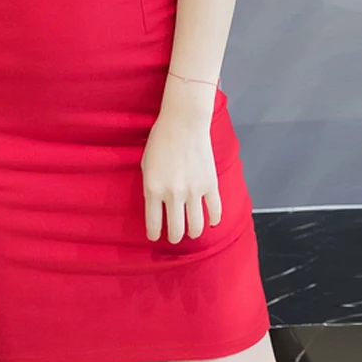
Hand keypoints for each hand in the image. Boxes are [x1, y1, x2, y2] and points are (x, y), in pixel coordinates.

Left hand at [140, 102, 221, 243]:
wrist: (183, 123)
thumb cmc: (160, 140)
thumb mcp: (146, 165)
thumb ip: (150, 187)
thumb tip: (156, 206)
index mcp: (153, 189)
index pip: (153, 223)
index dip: (154, 234)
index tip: (154, 237)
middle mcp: (173, 194)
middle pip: (176, 229)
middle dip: (174, 237)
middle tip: (174, 237)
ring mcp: (193, 191)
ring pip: (196, 226)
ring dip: (193, 233)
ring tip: (191, 232)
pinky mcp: (210, 185)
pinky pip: (215, 211)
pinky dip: (214, 220)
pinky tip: (211, 222)